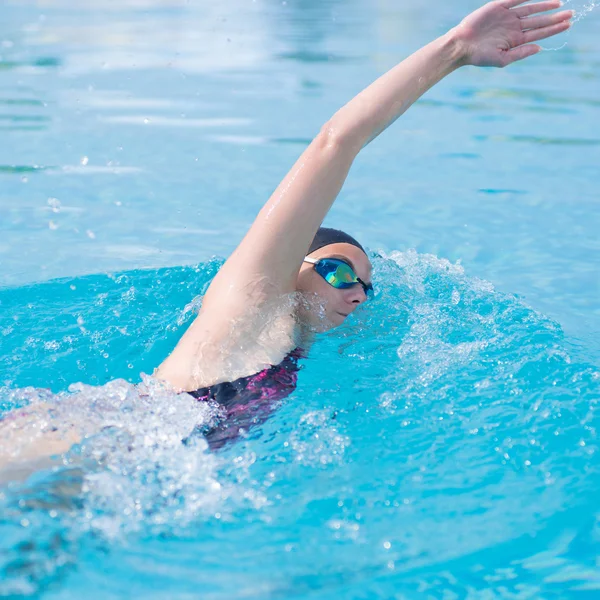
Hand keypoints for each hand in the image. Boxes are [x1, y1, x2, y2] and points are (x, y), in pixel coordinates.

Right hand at [454, 0, 572, 66]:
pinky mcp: (499, 6)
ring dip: (546, 6)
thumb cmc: (478, 57)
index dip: (553, 29)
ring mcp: (507, 16)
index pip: (538, 33)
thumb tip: (539, 48)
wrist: (461, 45)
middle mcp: (513, 27)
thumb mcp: (501, 60)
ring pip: (531, 8)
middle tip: (571, 14)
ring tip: (560, 4)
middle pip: (538, 21)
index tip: (568, 25)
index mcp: (515, 40)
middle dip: (554, 18)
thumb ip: (520, 54)